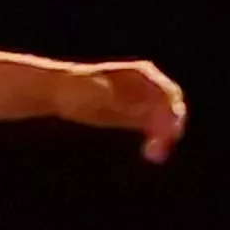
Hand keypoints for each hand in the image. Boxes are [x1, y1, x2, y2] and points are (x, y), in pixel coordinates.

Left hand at [63, 59, 185, 162]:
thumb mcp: (93, 92)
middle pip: (171, 108)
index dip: (169, 113)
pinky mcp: (137, 115)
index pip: (167, 94)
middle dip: (170, 127)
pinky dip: (157, 140)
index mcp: (142, 74)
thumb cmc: (74, 90)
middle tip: (160, 149)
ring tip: (155, 155)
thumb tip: (123, 100)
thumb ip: (111, 96)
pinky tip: (151, 153)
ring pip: (166, 120)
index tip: (165, 132)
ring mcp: (144, 100)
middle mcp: (149, 85)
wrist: (58, 92)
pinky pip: (155, 128)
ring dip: (165, 137)